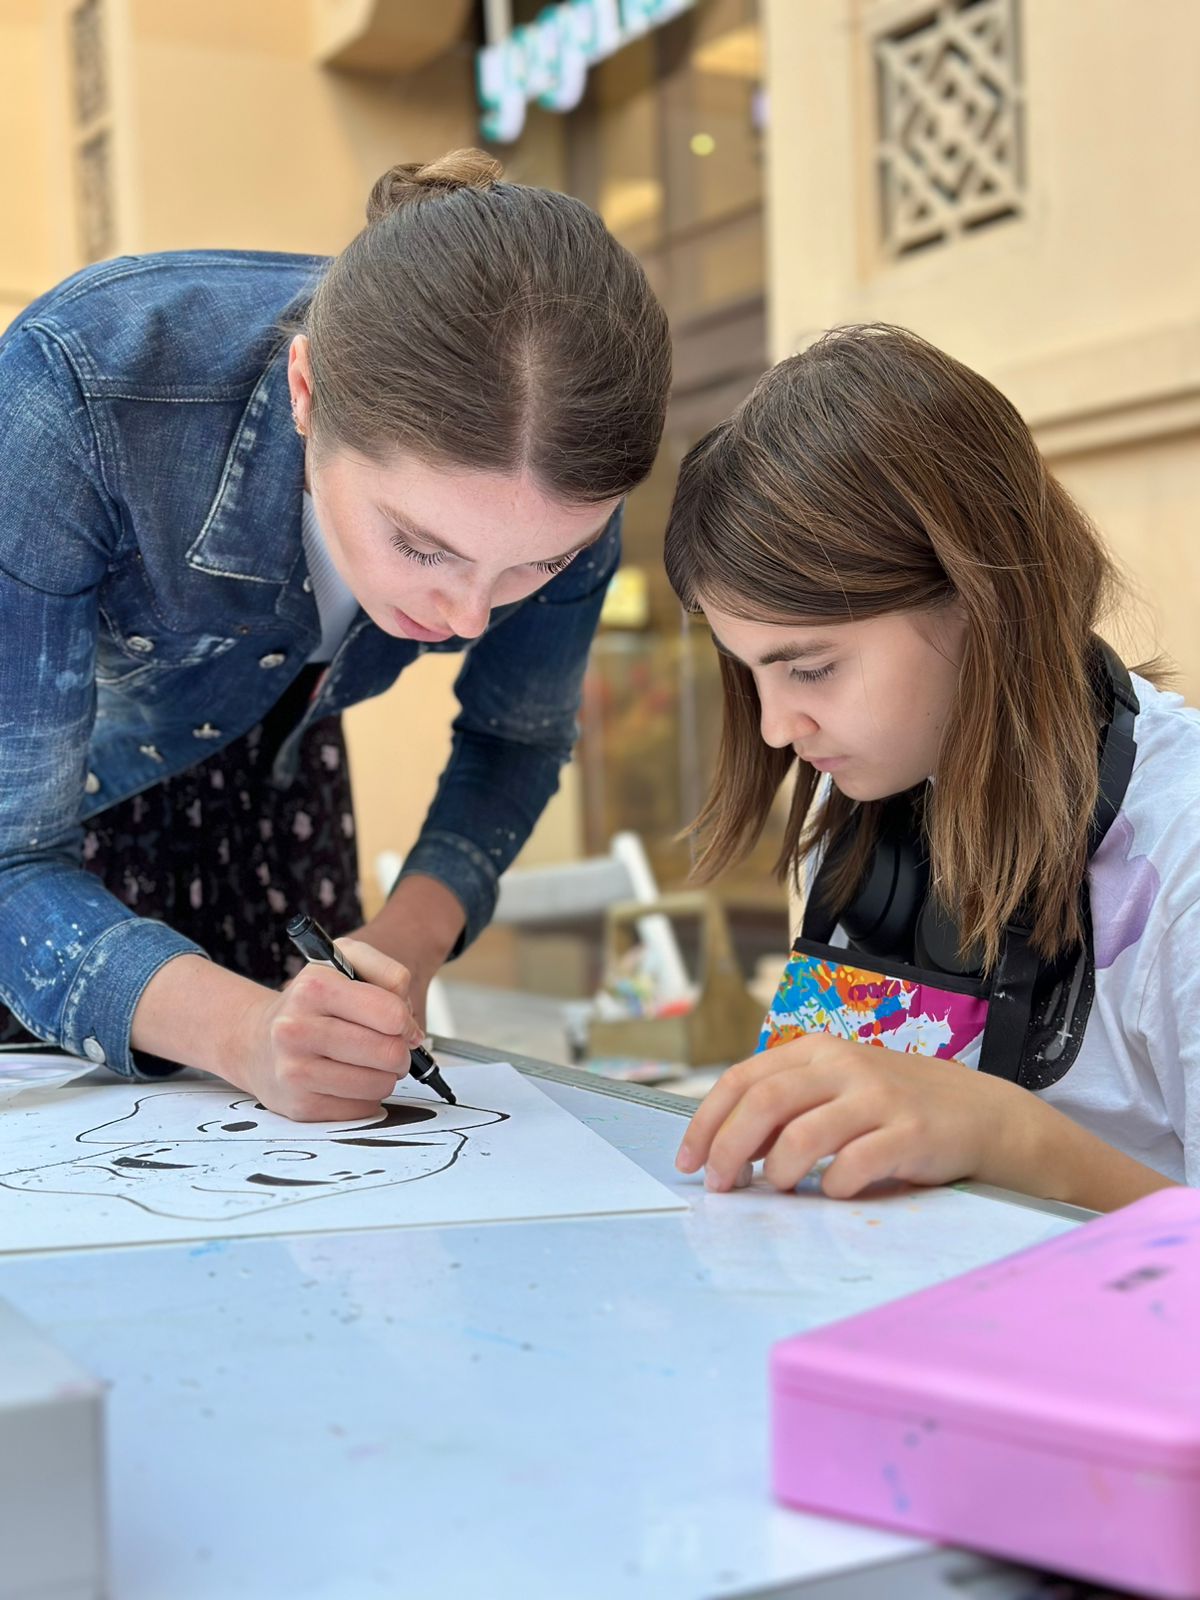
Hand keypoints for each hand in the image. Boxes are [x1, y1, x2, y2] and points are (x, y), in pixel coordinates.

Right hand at [239, 938, 422, 1120]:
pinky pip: (363, 1109)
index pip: (390, 1013)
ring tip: (369, 1063)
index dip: (405, 1021)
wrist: (256, 1042)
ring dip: (385, 1076)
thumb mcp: (345, 962)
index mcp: (314, 988)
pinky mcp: (300, 1106)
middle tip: (389, 1047)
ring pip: (379, 1084)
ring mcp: (295, 1071)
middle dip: (400, 1052)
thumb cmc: (310, 1003)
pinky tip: (349, 1081)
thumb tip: (409, 1024)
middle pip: (389, 1052)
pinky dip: (366, 1097)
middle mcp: (297, 1029)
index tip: (399, 1023)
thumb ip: (388, 974)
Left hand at [676, 1034, 1009, 1199]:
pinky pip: (854, 1165)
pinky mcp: (910, 1133)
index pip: (743, 1078)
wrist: (983, 1114)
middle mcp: (844, 1065)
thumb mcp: (839, 1090)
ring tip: (781, 1188)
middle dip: (729, 1149)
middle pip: (763, 1102)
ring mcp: (879, 1097)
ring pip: (802, 1135)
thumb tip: (729, 1146)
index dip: (707, 1121)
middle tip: (721, 1185)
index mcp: (817, 1050)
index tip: (689, 1160)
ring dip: (779, 1172)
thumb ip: (788, 1109)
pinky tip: (838, 1191)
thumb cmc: (896, 1106)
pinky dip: (834, 1187)